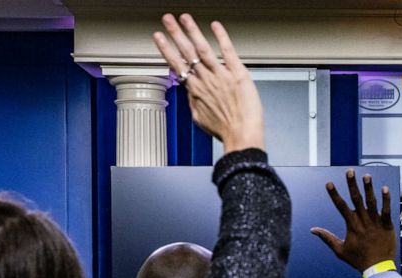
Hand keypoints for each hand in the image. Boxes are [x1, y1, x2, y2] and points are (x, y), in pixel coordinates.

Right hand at [153, 14, 263, 152]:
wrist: (242, 135)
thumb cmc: (224, 130)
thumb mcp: (200, 119)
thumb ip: (194, 102)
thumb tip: (190, 94)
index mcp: (196, 89)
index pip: (177, 64)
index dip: (167, 49)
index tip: (159, 37)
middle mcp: (206, 80)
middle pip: (186, 52)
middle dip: (175, 33)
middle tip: (167, 19)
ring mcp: (221, 75)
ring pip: (203, 48)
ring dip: (192, 31)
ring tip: (184, 18)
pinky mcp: (238, 74)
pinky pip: (228, 51)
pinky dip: (221, 37)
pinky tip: (215, 26)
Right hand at [313, 171, 395, 272]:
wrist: (377, 268)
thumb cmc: (358, 260)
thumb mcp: (339, 250)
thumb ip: (327, 238)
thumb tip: (313, 230)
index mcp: (351, 226)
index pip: (341, 207)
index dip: (334, 194)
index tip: (329, 183)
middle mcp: (363, 222)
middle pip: (356, 200)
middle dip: (352, 185)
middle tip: (350, 171)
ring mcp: (375, 223)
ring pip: (372, 202)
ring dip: (369, 188)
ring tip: (367, 176)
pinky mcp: (387, 225)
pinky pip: (386, 210)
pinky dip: (386, 200)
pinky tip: (385, 188)